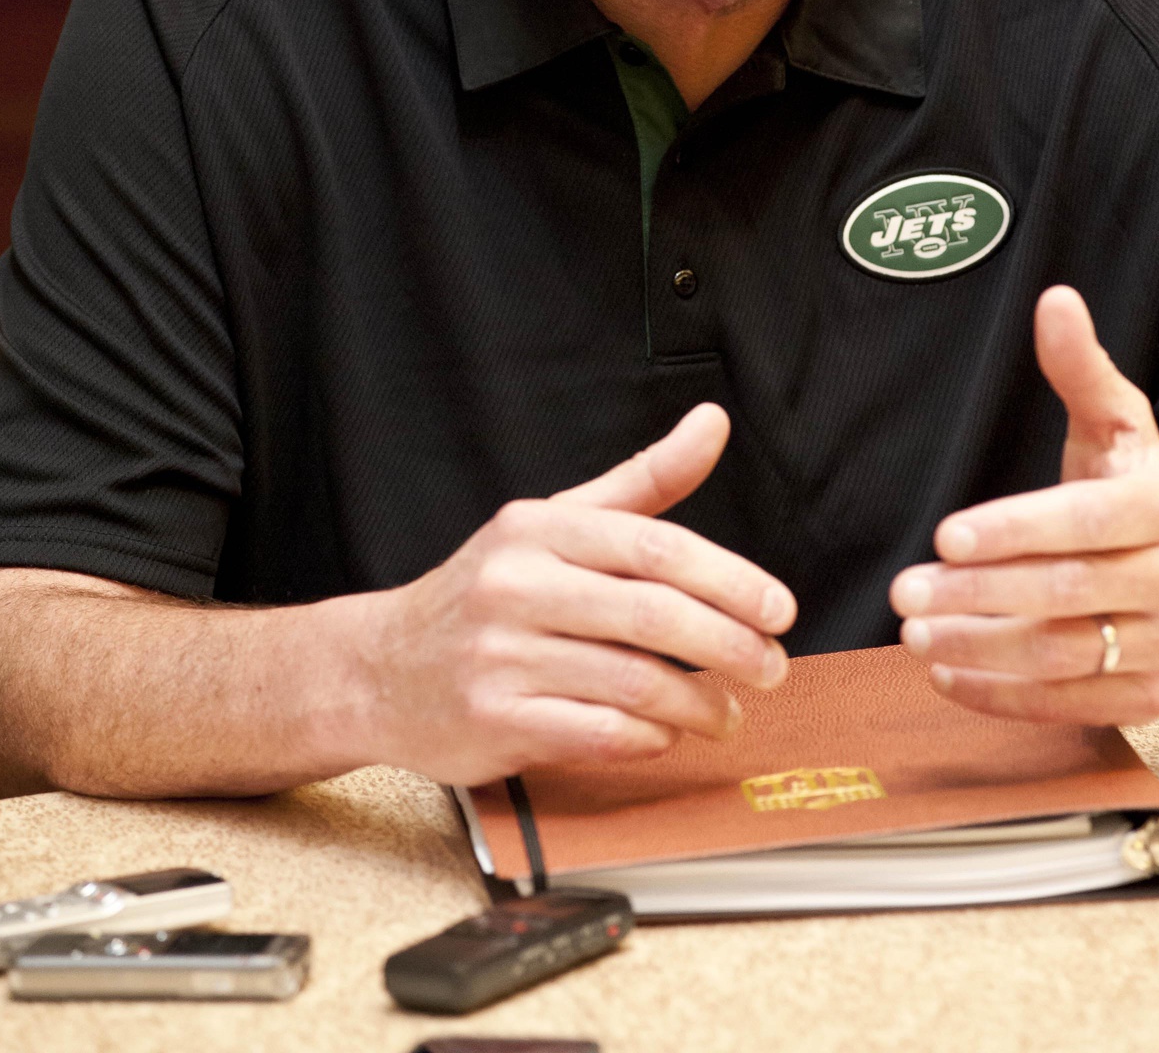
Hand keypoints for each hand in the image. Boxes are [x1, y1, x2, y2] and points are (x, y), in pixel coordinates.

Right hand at [359, 404, 795, 783]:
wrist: (379, 668)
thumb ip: (643, 480)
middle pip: (651, 615)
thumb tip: (713, 421)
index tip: (779, 609)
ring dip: (698, 702)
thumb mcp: (557, 521)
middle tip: (773, 667)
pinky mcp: (494, 720)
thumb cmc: (488, 593)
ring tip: (727, 710)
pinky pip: (597, 732)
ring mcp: (501, 656)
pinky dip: (648, 737)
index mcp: (539, 528)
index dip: (729, 580)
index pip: (654, 547)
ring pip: (632, 681)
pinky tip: (666, 733)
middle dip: (728, 645)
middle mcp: (516, 585)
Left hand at [891, 286, 1158, 724]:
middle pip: (1067, 595)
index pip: (1085, 522)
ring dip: (981, 649)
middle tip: (905, 590)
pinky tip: (947, 674)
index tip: (945, 535)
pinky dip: (1003, 696)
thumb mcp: (1120, 426)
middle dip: (978, 595)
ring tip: (915, 633)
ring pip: (1065, 657)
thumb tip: (1054, 300)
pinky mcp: (1149, 699)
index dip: (1014, 530)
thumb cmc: (1141, 496)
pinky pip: (1069, 706)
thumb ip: (1080, 368)